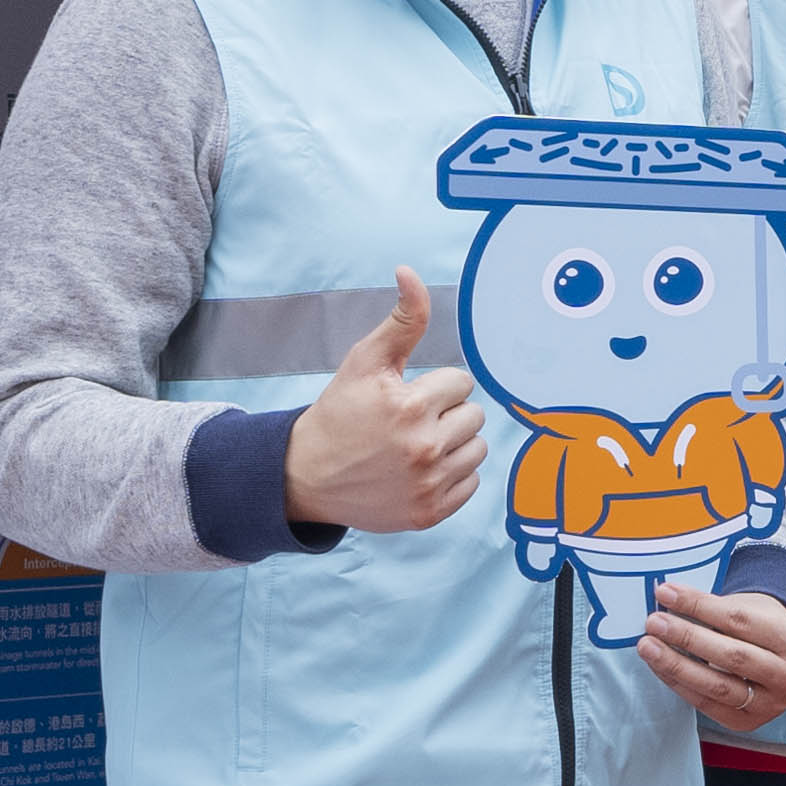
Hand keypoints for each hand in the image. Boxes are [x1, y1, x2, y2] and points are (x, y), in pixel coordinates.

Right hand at [286, 269, 484, 534]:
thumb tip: (410, 272)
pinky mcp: (429, 513)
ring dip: (454, 444)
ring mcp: (428, 486)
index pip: (461, 383)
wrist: (308, 475)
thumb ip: (401, 320)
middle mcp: (423, 449)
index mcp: (410, 407)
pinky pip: (471, 484)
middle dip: (446, 413)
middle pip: (474, 415)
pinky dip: (451, 476)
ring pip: (478, 449)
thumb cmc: (340, 413)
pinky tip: (420, 471)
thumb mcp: (365, 361)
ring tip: (416, 445)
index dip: (434, 386)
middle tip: (409, 422)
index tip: (406, 397)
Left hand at [643, 580, 785, 725]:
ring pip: (718, 686)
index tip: (666, 594)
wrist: (781, 660)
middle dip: (687, 637)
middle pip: (732, 656)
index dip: (699, 606)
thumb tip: (667, 600)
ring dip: (677, 665)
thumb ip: (713, 608)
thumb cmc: (759, 627)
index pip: (739, 620)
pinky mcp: (749, 722)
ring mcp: (772, 705)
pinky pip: (708, 705)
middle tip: (654, 623)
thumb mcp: (748, 608)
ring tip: (649, 647)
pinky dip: (680, 685)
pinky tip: (661, 668)